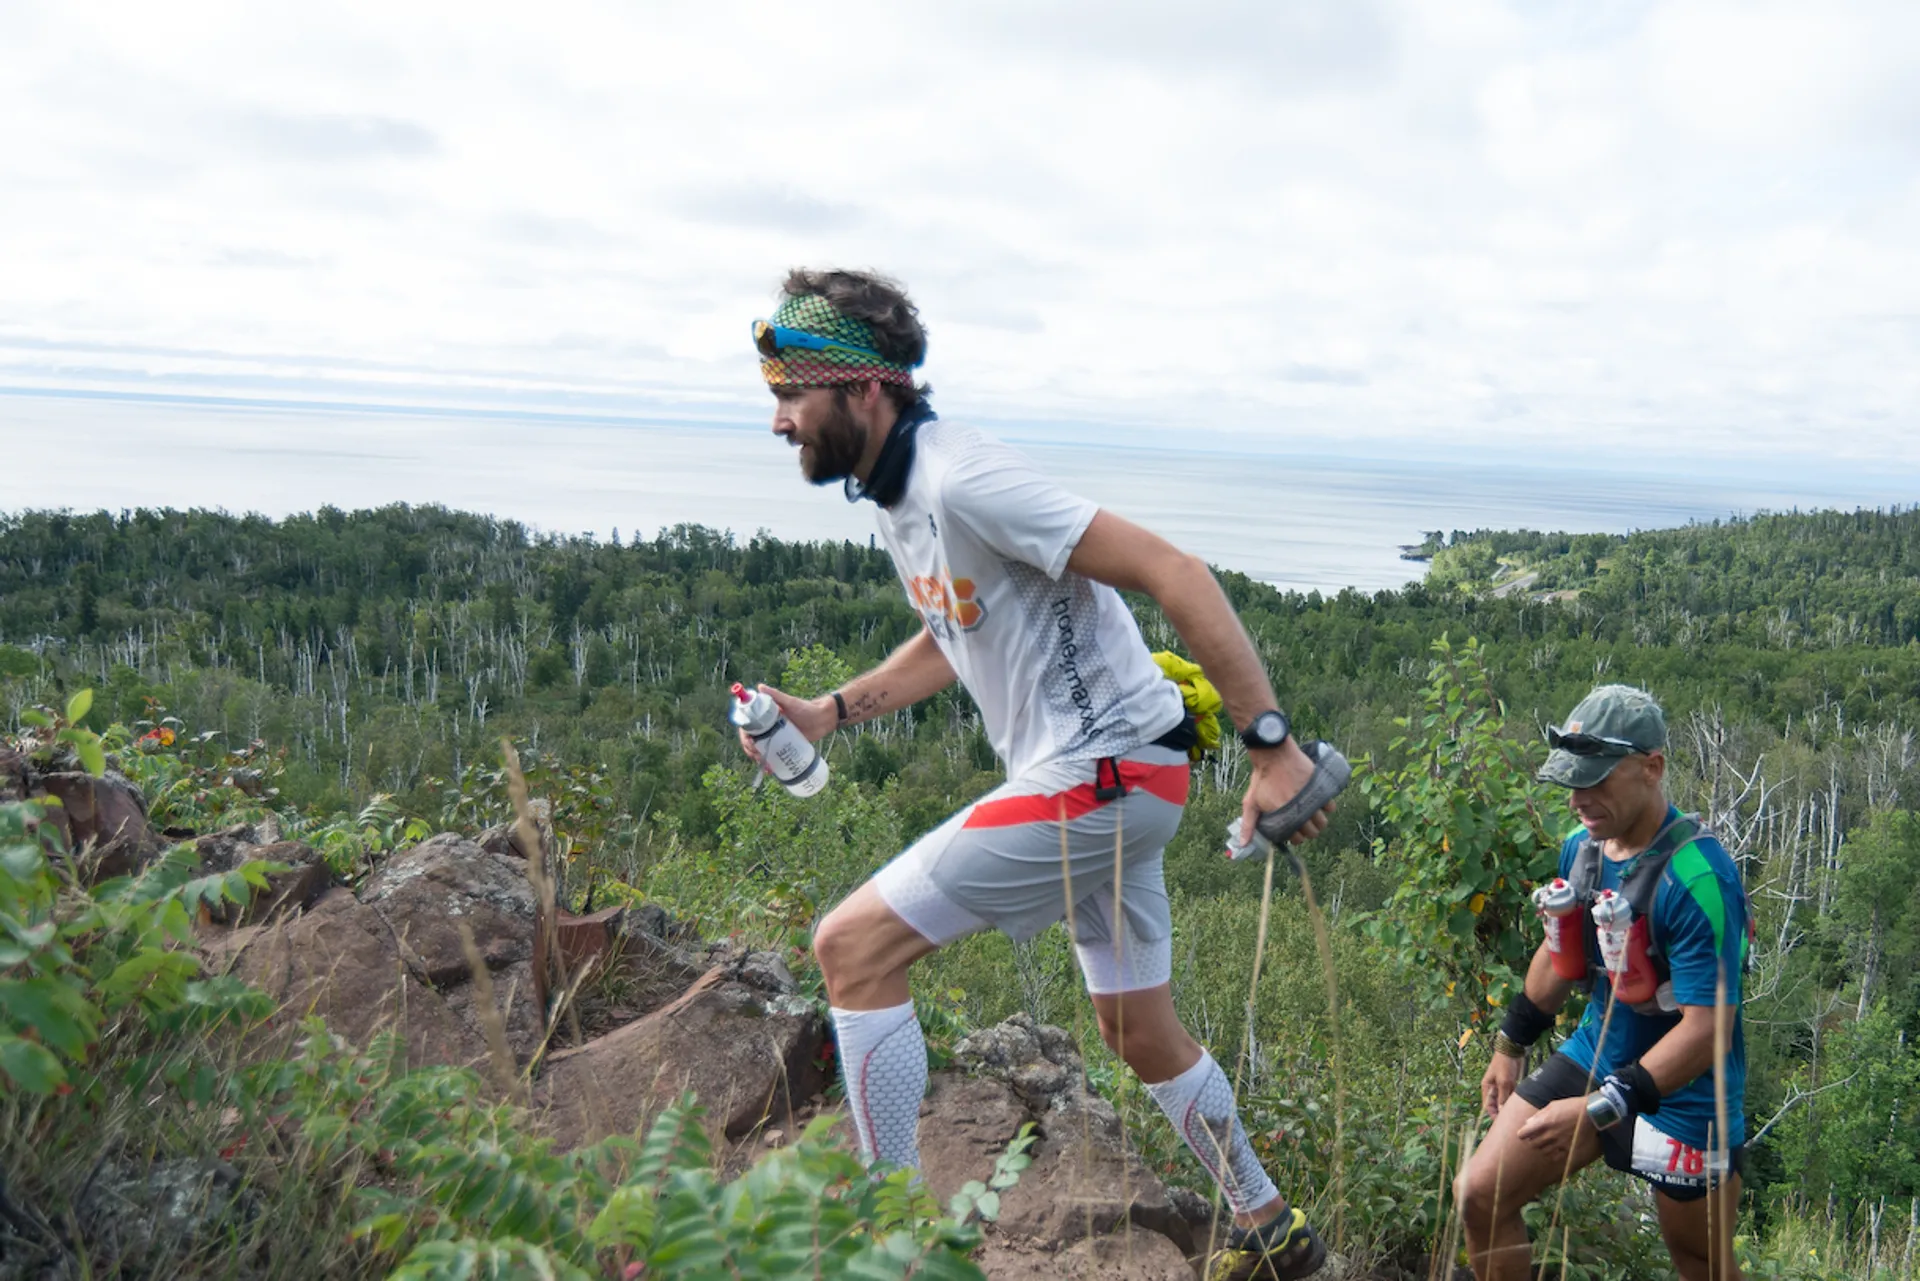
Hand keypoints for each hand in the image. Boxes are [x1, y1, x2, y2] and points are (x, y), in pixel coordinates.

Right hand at [736, 684, 836, 767]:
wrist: (824, 719)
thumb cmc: (807, 708)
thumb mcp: (790, 703)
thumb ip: (776, 695)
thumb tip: (759, 687)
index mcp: (765, 716)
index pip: (748, 726)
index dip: (744, 736)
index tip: (749, 743)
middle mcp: (768, 727)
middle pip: (751, 740)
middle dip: (750, 750)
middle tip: (757, 757)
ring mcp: (776, 738)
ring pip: (760, 749)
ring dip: (758, 759)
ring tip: (766, 767)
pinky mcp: (785, 746)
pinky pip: (772, 755)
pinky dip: (769, 763)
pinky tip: (770, 770)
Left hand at [1234, 740, 1334, 854]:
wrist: (1274, 755)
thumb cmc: (1262, 778)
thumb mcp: (1251, 802)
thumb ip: (1248, 825)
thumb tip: (1242, 844)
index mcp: (1282, 817)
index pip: (1296, 839)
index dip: (1295, 837)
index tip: (1293, 832)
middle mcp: (1298, 811)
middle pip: (1312, 833)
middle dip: (1307, 832)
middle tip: (1302, 824)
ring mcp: (1310, 800)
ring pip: (1322, 822)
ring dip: (1318, 822)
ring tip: (1311, 815)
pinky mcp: (1319, 789)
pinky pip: (1330, 807)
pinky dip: (1327, 808)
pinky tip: (1319, 805)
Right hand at [1481, 1052, 1522, 1118]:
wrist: (1512, 1051)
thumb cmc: (1504, 1065)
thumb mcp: (1504, 1082)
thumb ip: (1502, 1097)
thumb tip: (1502, 1111)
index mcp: (1487, 1088)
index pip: (1487, 1106)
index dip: (1492, 1115)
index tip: (1500, 1123)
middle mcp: (1493, 1089)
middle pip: (1495, 1105)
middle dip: (1500, 1113)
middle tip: (1509, 1122)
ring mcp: (1501, 1086)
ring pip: (1503, 1101)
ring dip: (1507, 1107)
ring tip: (1515, 1117)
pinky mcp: (1509, 1084)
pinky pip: (1510, 1096)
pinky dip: (1513, 1101)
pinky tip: (1519, 1108)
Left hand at [1515, 1095, 1589, 1160]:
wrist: (1590, 1113)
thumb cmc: (1570, 1106)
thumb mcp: (1552, 1106)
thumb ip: (1538, 1116)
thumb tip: (1527, 1123)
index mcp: (1543, 1123)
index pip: (1523, 1134)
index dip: (1523, 1133)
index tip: (1526, 1133)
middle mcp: (1549, 1134)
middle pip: (1532, 1144)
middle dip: (1532, 1140)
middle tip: (1537, 1136)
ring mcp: (1558, 1143)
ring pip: (1542, 1151)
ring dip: (1542, 1147)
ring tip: (1547, 1141)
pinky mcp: (1568, 1149)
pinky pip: (1554, 1157)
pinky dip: (1552, 1154)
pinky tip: (1554, 1148)